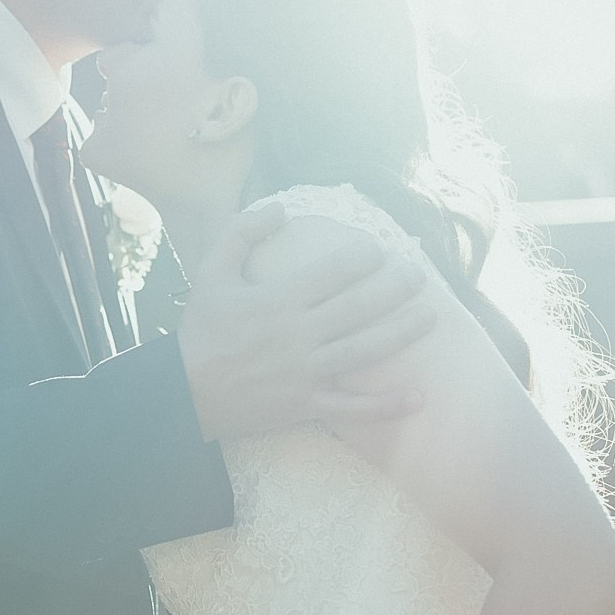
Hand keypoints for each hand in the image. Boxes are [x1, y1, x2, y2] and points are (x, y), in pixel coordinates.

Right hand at [177, 202, 433, 443]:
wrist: (183, 392)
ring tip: (431, 317)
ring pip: (364, 350)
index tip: (379, 249)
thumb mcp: (211, 271)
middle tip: (419, 274)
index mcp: (278, 300)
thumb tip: (279, 208)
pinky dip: (385, 405)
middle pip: (358, 307)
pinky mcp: (307, 404)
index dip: (361, 258)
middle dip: (394, 289)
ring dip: (401, 333)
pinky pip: (353, 407)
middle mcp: (298, 334)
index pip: (332, 273)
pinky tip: (417, 397)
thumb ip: (242, 232)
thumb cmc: (201, 330)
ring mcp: (306, 371)